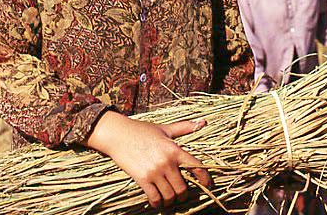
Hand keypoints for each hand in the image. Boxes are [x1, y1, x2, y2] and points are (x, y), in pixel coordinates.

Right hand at [85, 111, 211, 208]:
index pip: (196, 167)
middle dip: (184, 195)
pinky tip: (158, 201)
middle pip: (182, 188)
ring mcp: (154, 172)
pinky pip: (155, 198)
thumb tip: (203, 122)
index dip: (205, 178)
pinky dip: (158, 203)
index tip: (209, 185)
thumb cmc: (142, 130)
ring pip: (170, 196)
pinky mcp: (142, 179)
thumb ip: (184, 127)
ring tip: (170, 200)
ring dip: (171, 201)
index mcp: (174, 149)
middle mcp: (166, 162)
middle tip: (182, 196)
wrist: (117, 134)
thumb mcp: (164, 128)